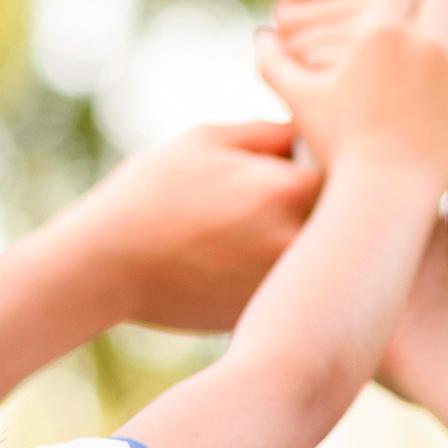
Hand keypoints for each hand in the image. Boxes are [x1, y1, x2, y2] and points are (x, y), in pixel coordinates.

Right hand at [66, 121, 321, 330]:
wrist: (104, 266)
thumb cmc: (150, 193)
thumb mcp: (206, 140)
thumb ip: (269, 133)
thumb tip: (309, 136)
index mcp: (286, 188)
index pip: (343, 168)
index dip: (330, 161)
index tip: (311, 161)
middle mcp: (295, 240)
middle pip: (343, 219)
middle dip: (329, 206)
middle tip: (293, 198)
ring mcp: (283, 285)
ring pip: (321, 259)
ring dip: (311, 244)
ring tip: (262, 230)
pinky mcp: (266, 314)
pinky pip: (295, 289)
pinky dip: (286, 277)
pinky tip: (244, 262)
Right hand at [257, 0, 447, 193]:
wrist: (381, 198)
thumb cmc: (336, 148)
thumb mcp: (299, 100)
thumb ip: (274, 62)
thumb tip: (260, 35)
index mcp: (379, 31)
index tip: (395, 15)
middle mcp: (424, 40)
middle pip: (439, 2)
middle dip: (429, 17)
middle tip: (421, 41)